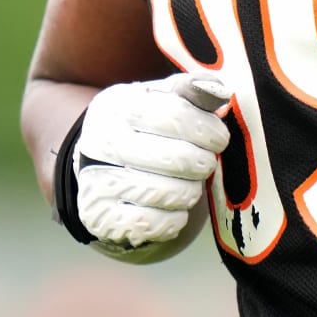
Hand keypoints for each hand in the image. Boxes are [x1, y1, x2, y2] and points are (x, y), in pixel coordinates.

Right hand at [75, 72, 230, 247]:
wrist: (97, 162)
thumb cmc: (140, 126)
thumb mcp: (159, 98)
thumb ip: (190, 91)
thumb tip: (221, 92)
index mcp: (118, 105)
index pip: (174, 115)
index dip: (206, 129)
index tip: (220, 137)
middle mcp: (101, 141)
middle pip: (174, 159)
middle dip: (202, 163)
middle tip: (207, 162)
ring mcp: (96, 181)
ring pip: (167, 194)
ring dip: (190, 191)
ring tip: (190, 182)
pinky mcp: (100, 218)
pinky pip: (154, 225)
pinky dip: (174, 219)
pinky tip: (173, 206)